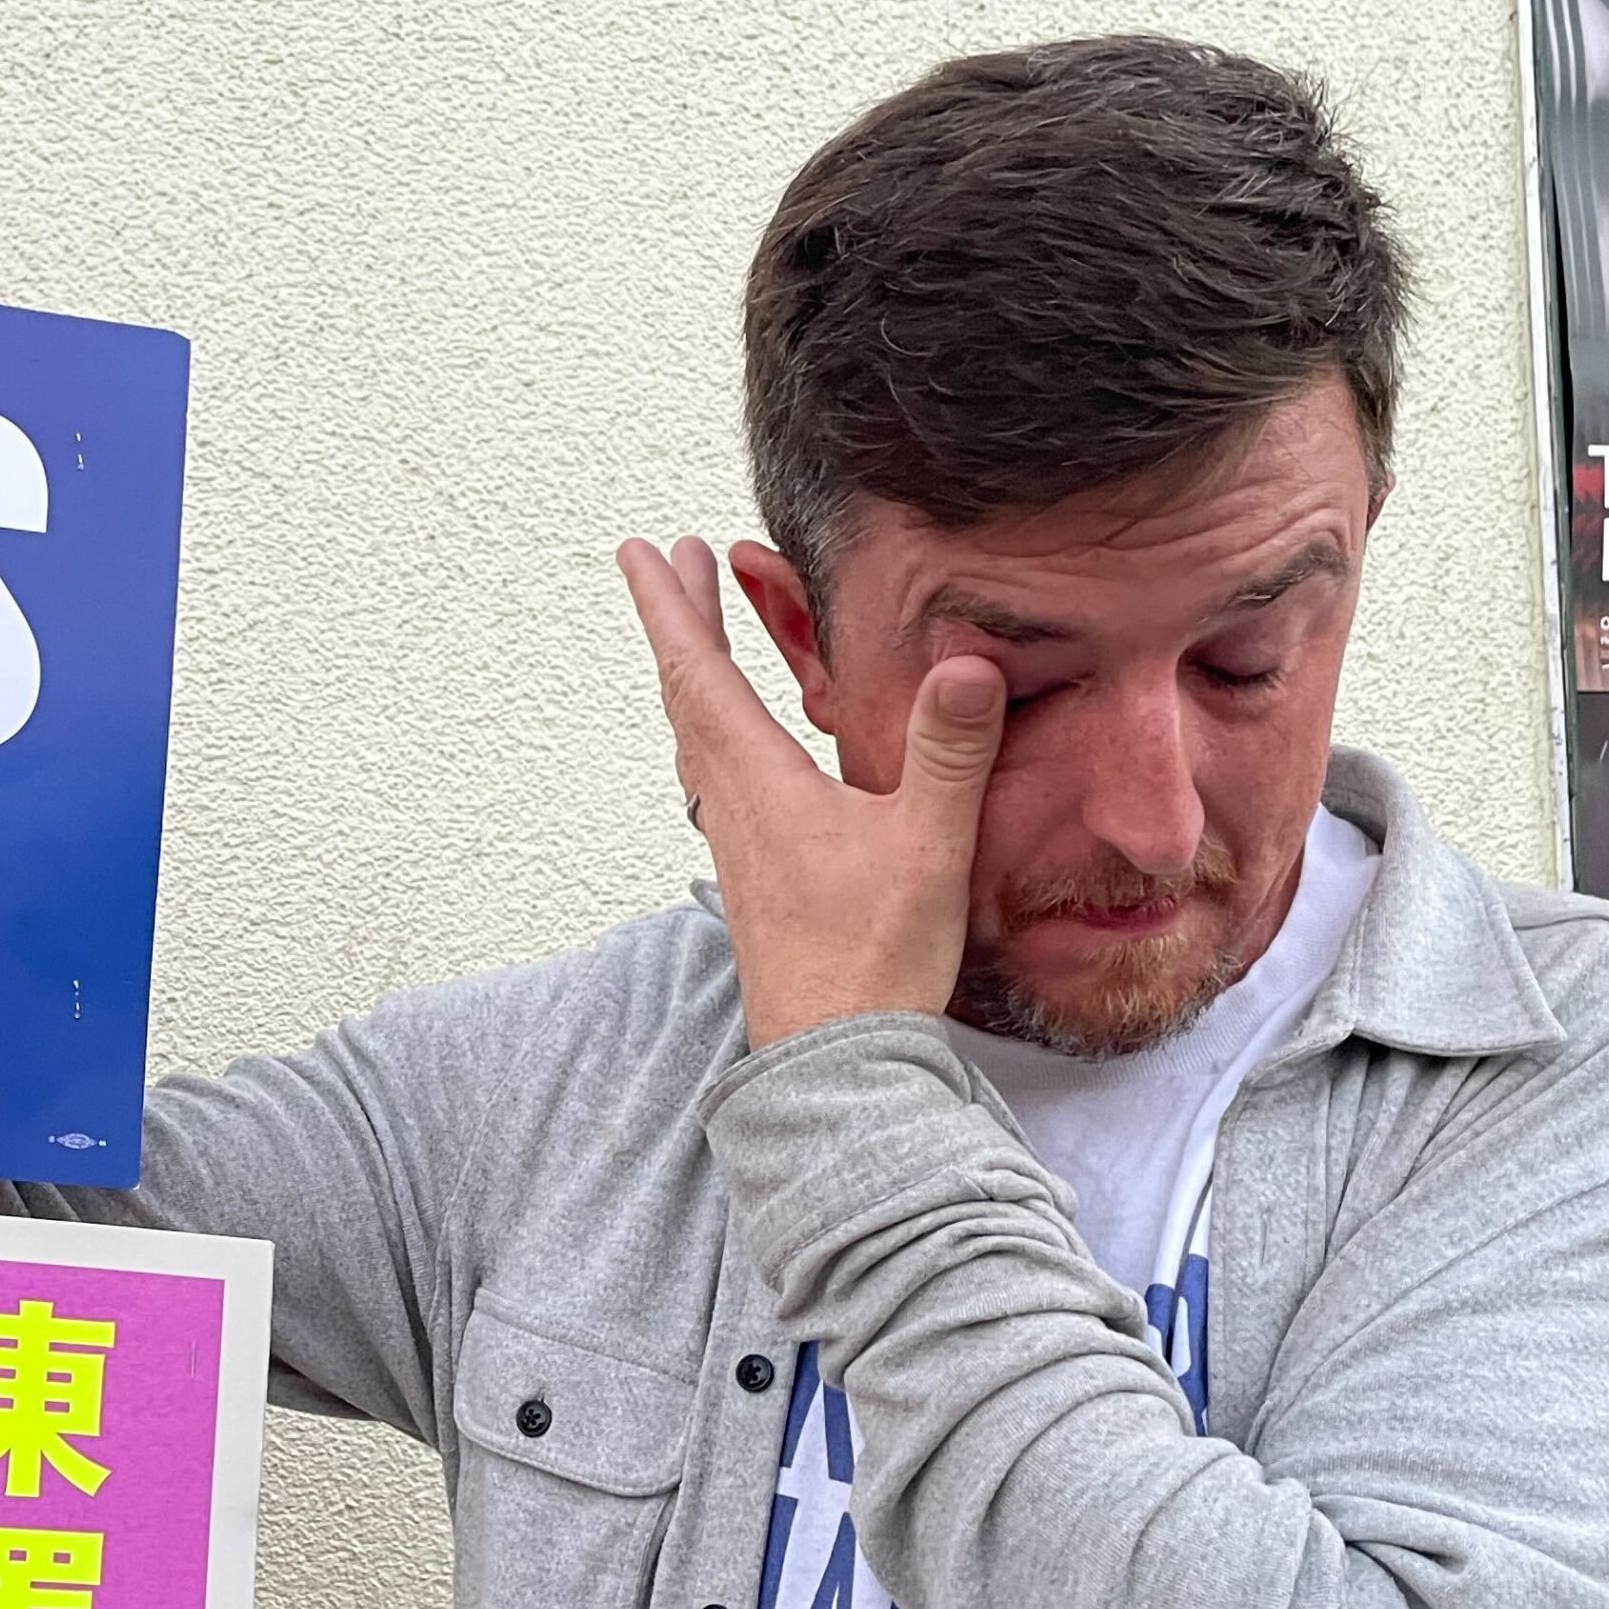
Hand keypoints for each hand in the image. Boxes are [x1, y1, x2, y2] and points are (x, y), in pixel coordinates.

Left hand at [621, 534, 1003, 1049]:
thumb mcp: (927, 845)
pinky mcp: (754, 875)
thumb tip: (968, 663)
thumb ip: (947, 752)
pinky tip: (735, 748)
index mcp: (761, 785)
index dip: (670, 607)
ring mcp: (738, 844)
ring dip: (696, 676)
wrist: (833, 1058)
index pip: (701, 674)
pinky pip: (716, 781)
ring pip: (697, 740)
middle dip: (681, 622)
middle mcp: (733, 807)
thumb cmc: (873, 960)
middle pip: (689, 696)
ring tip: (699, 633)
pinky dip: (715, 734)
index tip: (640, 551)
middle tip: (668, 562)